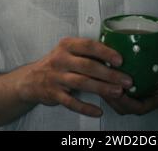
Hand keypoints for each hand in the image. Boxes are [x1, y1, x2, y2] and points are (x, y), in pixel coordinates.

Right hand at [16, 37, 132, 117]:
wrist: (31, 79)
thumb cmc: (57, 63)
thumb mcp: (68, 51)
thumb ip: (86, 52)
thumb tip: (115, 56)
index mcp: (67, 45)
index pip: (88, 46)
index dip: (105, 52)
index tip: (120, 60)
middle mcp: (60, 59)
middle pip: (88, 66)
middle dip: (109, 74)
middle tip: (126, 80)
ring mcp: (56, 77)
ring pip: (82, 83)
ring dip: (102, 88)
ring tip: (117, 92)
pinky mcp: (54, 93)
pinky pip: (71, 102)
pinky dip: (86, 107)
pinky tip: (98, 111)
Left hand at [101, 44, 157, 114]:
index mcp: (157, 97)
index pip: (138, 107)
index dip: (126, 102)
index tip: (118, 90)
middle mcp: (145, 96)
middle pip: (123, 106)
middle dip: (111, 98)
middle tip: (103, 83)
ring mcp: (137, 90)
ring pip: (116, 98)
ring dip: (106, 90)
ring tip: (98, 77)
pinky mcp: (130, 81)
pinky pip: (115, 86)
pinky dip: (107, 81)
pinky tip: (101, 69)